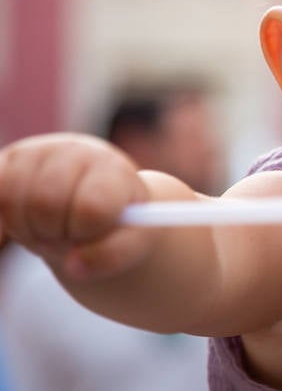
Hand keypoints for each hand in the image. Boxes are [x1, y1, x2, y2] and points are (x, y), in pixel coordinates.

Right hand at [0, 134, 154, 281]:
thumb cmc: (114, 222)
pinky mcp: (5, 164)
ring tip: (47, 227)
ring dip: (24, 227)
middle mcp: (72, 151)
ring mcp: (35, 153)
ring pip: (10, 199)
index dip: (84, 232)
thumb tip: (74, 267)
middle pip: (44, 203)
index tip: (89, 231)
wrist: (94, 204)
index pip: (90, 208)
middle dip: (52, 232)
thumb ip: (114, 254)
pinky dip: (1, 223)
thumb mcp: (133, 240)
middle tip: (65, 233)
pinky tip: (17, 225)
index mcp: (110, 169)